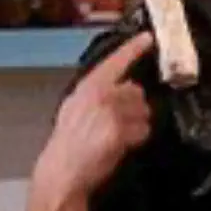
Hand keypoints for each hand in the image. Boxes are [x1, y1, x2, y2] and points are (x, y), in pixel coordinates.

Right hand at [34, 32, 153, 202]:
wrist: (62, 173)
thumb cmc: (68, 144)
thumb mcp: (76, 108)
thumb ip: (98, 94)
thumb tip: (125, 87)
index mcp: (88, 87)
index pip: (115, 62)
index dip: (133, 48)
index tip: (148, 37)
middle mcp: (100, 94)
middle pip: (137, 91)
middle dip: (134, 107)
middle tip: (116, 125)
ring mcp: (110, 111)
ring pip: (144, 111)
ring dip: (137, 124)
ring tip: (115, 137)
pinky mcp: (119, 130)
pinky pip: (143, 130)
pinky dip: (137, 140)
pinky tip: (119, 147)